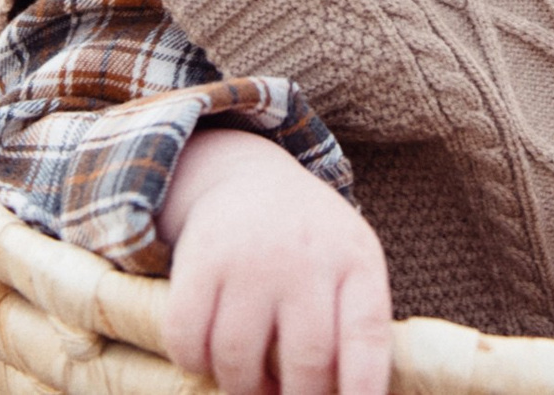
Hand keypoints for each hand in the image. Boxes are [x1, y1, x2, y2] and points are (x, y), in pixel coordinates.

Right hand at [158, 129, 393, 394]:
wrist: (249, 180)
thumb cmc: (310, 247)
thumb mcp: (351, 267)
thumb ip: (357, 329)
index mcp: (355, 263)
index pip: (366, 338)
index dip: (362, 388)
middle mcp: (305, 258)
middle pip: (306, 362)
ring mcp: (250, 259)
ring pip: (238, 360)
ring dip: (243, 389)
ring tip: (252, 382)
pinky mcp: (199, 261)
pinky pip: (186, 339)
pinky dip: (195, 364)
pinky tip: (211, 358)